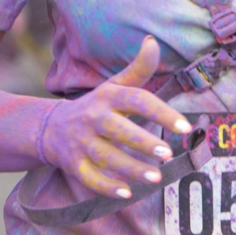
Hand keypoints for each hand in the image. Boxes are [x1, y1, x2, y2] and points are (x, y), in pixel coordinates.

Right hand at [36, 36, 192, 198]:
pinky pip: (90, 177)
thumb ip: (138, 69)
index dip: (162, 112)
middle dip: (143, 143)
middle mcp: (93, 117)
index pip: (137, 100)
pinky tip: (127, 193)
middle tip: (168, 154)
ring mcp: (81, 142)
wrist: (50, 127)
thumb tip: (153, 41)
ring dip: (131, 168)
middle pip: (120, 130)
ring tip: (157, 177)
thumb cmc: (96, 106)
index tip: (185, 127)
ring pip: (107, 157)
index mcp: (108, 96)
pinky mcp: (73, 164)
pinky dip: (107, 187)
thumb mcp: (114, 86)